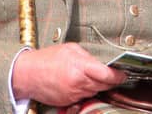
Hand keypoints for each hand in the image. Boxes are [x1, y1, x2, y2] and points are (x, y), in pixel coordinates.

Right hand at [12, 43, 126, 106]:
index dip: (118, 75)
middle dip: (109, 80)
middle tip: (111, 74)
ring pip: (95, 91)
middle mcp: (78, 83)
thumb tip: (101, 63)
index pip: (106, 74)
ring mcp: (74, 94)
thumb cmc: (47, 59)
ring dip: (97, 85)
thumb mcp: (69, 49)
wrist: (28, 74)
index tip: (123, 74)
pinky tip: (79, 82)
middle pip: (104, 85)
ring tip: (90, 75)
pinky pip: (84, 97)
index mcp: (80, 67)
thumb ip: (87, 56)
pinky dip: (85, 90)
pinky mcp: (69, 102)